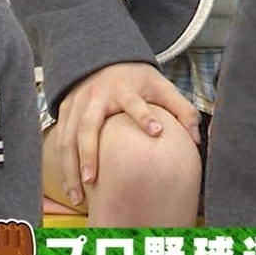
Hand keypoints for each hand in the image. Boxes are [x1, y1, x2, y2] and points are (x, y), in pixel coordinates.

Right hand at [52, 62, 198, 204]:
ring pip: (68, 138)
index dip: (144, 116)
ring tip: (78, 196)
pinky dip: (62, 166)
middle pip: (88, 126)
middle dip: (88, 154)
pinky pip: (59, 141)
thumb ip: (181, 110)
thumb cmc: (136, 79)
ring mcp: (77, 104)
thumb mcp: (161, 86)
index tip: (156, 132)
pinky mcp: (64, 112)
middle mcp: (96, 97)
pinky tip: (70, 187)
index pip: (134, 103)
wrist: (103, 58)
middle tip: (92, 180)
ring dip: (70, 168)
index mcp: (124, 89)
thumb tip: (196, 139)